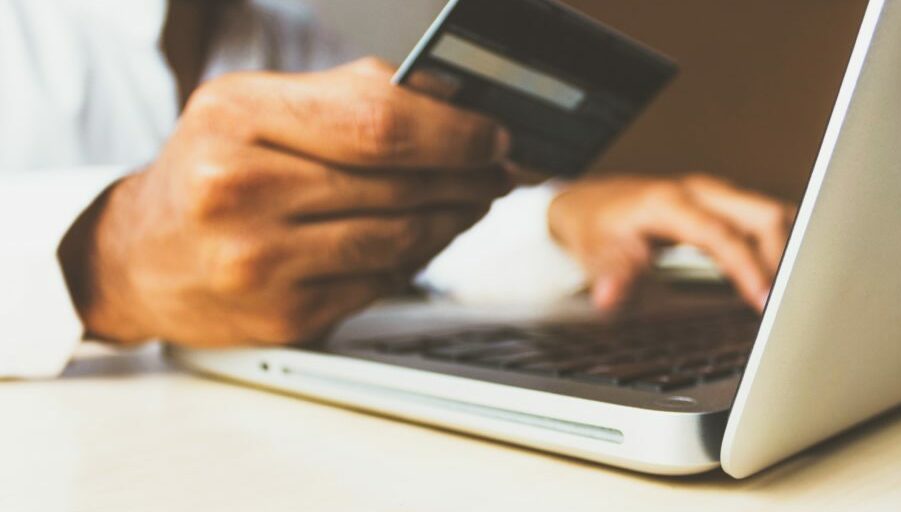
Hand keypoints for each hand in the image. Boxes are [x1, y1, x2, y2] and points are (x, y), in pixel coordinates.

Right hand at [59, 58, 511, 346]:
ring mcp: (259, 262)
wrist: (141, 257)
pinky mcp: (283, 316)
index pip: (378, 122)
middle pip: (398, 182)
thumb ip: (349, 97)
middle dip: (468, 175)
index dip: (454, 131)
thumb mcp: (255, 108)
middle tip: (499, 169)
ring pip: (399, 238)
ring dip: (453, 218)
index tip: (493, 134)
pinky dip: (417, 258)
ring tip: (472, 200)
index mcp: (236, 117)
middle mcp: (239, 190)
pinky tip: (427, 238)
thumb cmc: (209, 172)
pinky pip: (381, 282)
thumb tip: (454, 102)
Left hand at [548, 174, 795, 310]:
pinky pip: (764, 220)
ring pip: (771, 214)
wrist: (590, 202)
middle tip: (790, 303)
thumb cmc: (596, 226)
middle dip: (784, 257)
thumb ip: (610, 273)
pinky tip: (783, 276)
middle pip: (763, 214)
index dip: (747, 267)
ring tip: (795, 294)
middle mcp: (700, 192)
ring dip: (788, 250)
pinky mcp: (723, 205)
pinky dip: (780, 245)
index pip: (722, 234)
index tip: (764, 300)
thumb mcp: (594, 252)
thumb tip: (609, 296)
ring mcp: (715, 195)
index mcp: (670, 202)